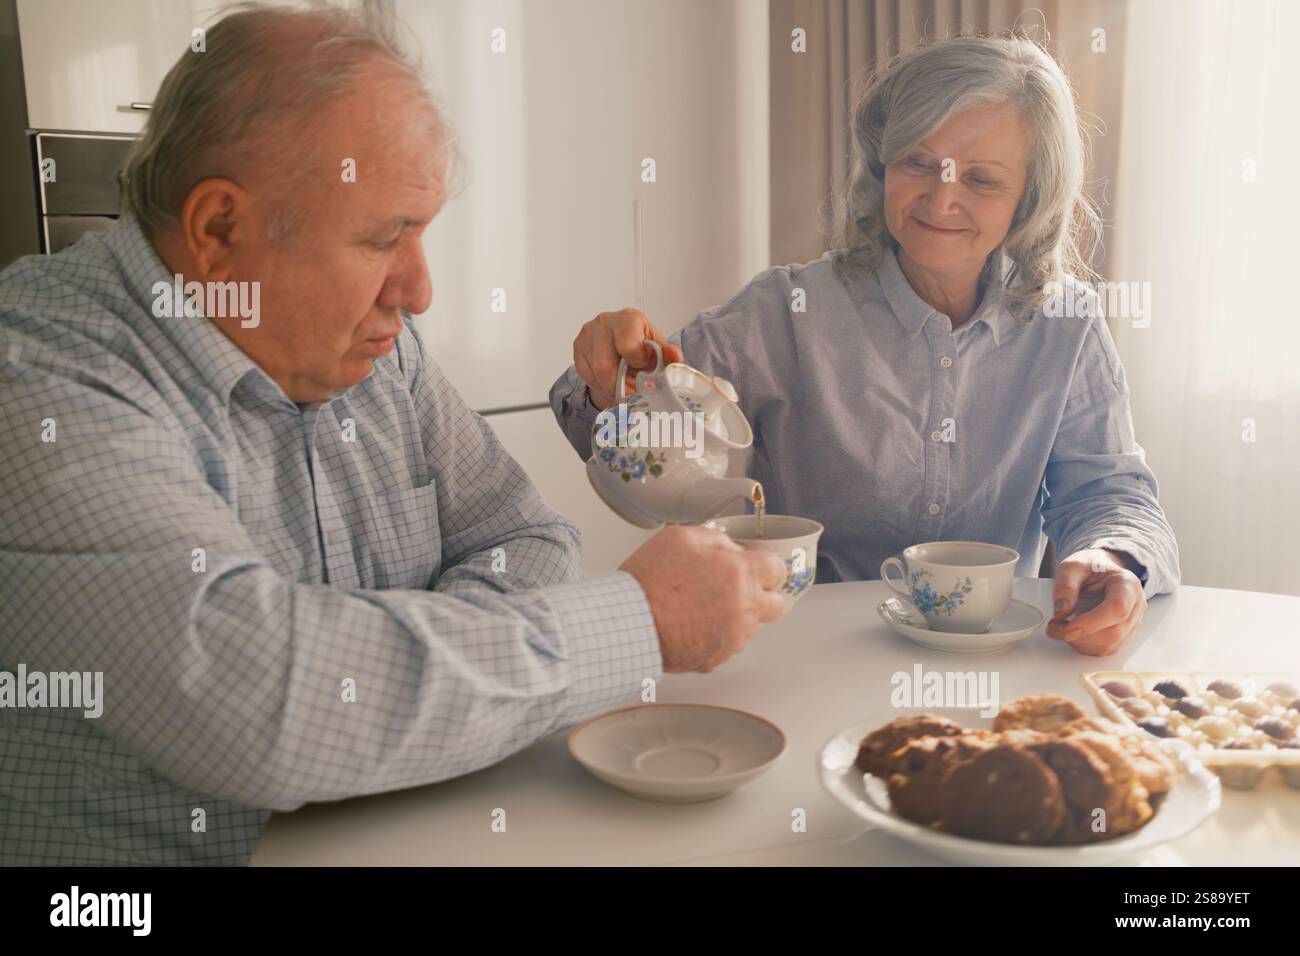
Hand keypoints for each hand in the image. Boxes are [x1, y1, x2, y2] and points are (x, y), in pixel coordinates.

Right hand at [573, 308, 683, 409]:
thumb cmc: (644, 347)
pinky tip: (609, 381)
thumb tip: (674, 357)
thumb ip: (669, 356)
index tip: (643, 369)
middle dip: (620, 385)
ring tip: (623, 388)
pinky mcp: (578, 346)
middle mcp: (605, 321)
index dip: (636, 364)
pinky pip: (585, 373)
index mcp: (629, 318)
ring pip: (595, 372)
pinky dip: (599, 383)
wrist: (624, 346)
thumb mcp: (660, 351)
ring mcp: (588, 333)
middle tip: (631, 394)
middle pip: (605, 364)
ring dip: (610, 386)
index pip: (628, 346)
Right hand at [619, 525, 786, 672]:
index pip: (778, 569)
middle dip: (763, 595)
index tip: (757, 569)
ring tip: (702, 608)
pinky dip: (716, 636)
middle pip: (777, 604)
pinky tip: (692, 626)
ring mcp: (733, 636)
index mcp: (740, 573)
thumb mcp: (681, 538)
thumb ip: (716, 540)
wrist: (629, 622)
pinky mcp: (718, 658)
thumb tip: (730, 547)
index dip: (766, 567)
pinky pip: (727, 645)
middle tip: (739, 590)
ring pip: (750, 626)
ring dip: (735, 617)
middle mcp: (744, 607)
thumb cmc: (650, 581)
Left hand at [1047, 548, 1146, 655]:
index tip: (1067, 628)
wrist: (1101, 569)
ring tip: (1061, 628)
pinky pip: (1106, 648)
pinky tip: (1073, 634)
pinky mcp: (1123, 634)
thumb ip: (1065, 587)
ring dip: (1081, 643)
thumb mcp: (1072, 567)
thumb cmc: (1090, 567)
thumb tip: (1061, 612)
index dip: (1092, 623)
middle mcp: (1135, 605)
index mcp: (1127, 583)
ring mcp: (1132, 622)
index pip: (1117, 609)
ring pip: (1110, 645)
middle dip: (1081, 636)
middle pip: (1115, 632)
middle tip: (1055, 627)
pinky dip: (1085, 647)